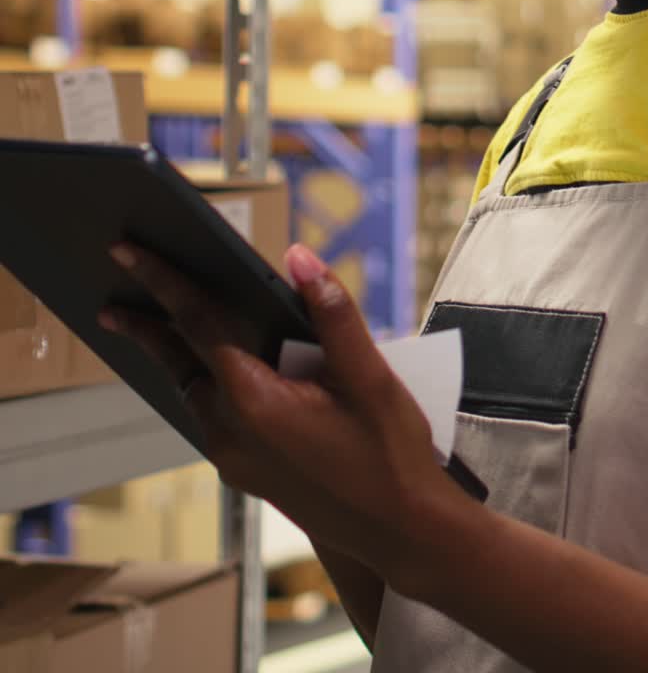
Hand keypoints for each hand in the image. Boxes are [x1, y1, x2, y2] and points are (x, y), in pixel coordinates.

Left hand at [98, 243, 453, 587]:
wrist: (401, 532)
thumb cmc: (390, 453)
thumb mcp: (370, 376)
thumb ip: (332, 314)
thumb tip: (298, 255)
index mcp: (254, 401)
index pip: (196, 324)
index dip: (162, 280)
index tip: (124, 251)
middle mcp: (230, 432)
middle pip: (178, 362)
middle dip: (145, 326)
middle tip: (111, 299)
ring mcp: (233, 458)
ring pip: (190, 391)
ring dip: (172, 356)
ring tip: (153, 323)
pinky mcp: (245, 472)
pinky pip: (208, 415)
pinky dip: (200, 382)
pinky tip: (211, 369)